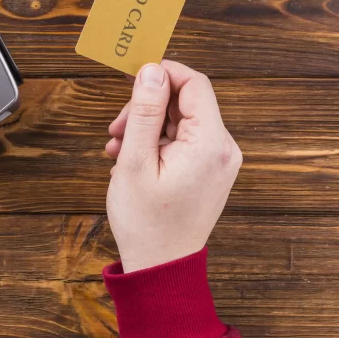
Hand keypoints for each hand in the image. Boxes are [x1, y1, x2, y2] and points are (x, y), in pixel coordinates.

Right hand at [104, 61, 242, 272]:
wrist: (161, 267)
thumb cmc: (146, 221)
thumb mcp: (134, 161)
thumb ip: (142, 111)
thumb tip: (150, 70)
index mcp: (210, 143)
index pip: (194, 83)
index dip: (162, 73)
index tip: (131, 76)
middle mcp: (223, 149)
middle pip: (185, 101)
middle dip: (146, 107)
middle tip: (115, 128)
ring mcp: (218, 162)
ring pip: (180, 121)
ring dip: (146, 126)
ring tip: (116, 148)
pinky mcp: (209, 171)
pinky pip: (183, 141)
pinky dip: (155, 142)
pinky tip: (130, 159)